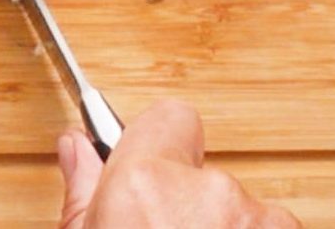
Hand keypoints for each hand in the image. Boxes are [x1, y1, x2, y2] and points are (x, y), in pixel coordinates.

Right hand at [58, 100, 301, 228]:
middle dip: (188, 204)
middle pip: (204, 173)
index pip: (170, 117)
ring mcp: (257, 222)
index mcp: (146, 183)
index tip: (148, 170)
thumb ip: (85, 194)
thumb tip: (77, 149)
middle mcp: (209, 193)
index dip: (158, 146)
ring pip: (242, 210)